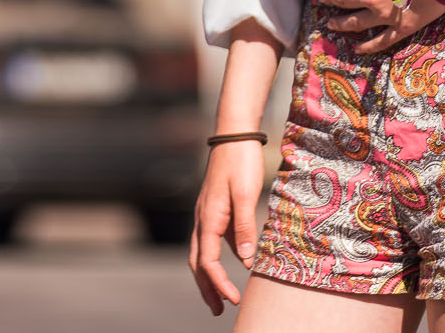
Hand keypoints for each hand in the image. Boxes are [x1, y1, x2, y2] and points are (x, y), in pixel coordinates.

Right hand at [189, 137, 265, 313]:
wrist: (234, 135)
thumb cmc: (241, 163)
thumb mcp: (247, 195)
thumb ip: (244, 228)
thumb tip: (245, 261)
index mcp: (208, 218)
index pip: (208, 262)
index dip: (219, 284)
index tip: (233, 300)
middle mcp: (202, 218)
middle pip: (198, 262)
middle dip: (206, 288)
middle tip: (217, 311)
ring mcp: (206, 213)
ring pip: (202, 252)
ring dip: (209, 275)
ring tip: (221, 295)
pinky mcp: (215, 208)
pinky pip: (213, 239)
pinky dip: (218, 257)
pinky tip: (235, 261)